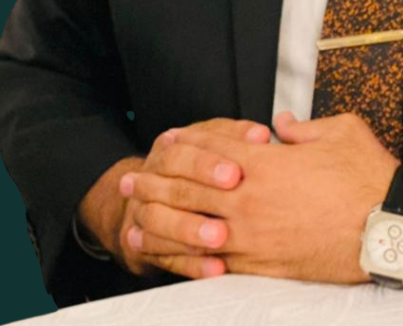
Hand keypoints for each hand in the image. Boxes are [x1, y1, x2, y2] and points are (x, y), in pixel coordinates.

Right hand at [76, 118, 270, 278]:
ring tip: (220, 238)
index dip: (206, 164)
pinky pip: (165, 258)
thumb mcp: (214, 144)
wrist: (152, 197)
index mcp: (167, 149)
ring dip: (190, 232)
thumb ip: (236, 137)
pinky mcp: (145, 248)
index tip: (235, 174)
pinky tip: (216, 267)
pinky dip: (191, 264)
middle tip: (230, 203)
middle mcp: (150, 179)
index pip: (181, 152)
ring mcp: (142, 214)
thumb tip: (260, 136)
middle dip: (200, 198)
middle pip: (170, 188)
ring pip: (160, 223)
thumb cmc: (196, 166)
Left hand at [128, 112, 398, 281]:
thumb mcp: (340, 132)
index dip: (182, 145)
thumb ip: (305, 127)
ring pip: (192, 232)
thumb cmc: (368, 177)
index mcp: (266, 163)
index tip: (163, 142)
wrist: (390, 228)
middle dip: (155, 184)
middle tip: (132, 181)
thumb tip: (284, 124)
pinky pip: (214, 264)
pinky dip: (185, 260)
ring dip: (159, 224)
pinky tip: (172, 258)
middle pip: (189, 191)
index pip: (209, 151)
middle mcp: (251, 201)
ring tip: (135, 222)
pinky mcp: (265, 267)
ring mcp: (254, 238)